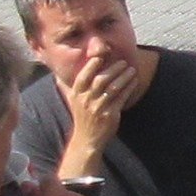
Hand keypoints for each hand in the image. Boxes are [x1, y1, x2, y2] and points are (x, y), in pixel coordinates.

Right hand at [56, 51, 138, 176]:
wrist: (87, 139)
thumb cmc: (82, 116)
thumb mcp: (72, 101)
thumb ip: (70, 86)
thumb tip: (61, 72)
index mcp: (76, 95)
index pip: (83, 77)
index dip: (91, 66)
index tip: (100, 57)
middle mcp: (86, 100)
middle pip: (100, 80)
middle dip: (113, 69)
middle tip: (123, 62)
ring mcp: (98, 108)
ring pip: (113, 88)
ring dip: (124, 77)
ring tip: (132, 69)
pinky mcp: (110, 115)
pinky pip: (121, 98)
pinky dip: (129, 88)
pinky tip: (134, 82)